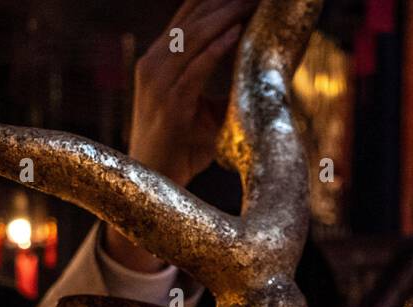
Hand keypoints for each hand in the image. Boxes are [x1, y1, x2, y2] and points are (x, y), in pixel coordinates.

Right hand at [103, 0, 254, 271]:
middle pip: (192, 19)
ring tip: (251, 3)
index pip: (187, 16)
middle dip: (225, 2)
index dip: (215, 0)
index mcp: (158, 60)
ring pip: (193, 37)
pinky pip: (195, 68)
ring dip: (225, 17)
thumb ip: (221, 84)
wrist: (155, 182)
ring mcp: (158, 82)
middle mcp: (153, 64)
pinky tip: (237, 34)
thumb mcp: (202, 108)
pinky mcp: (170, 104)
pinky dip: (216, 49)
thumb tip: (259, 72)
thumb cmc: (180, 147)